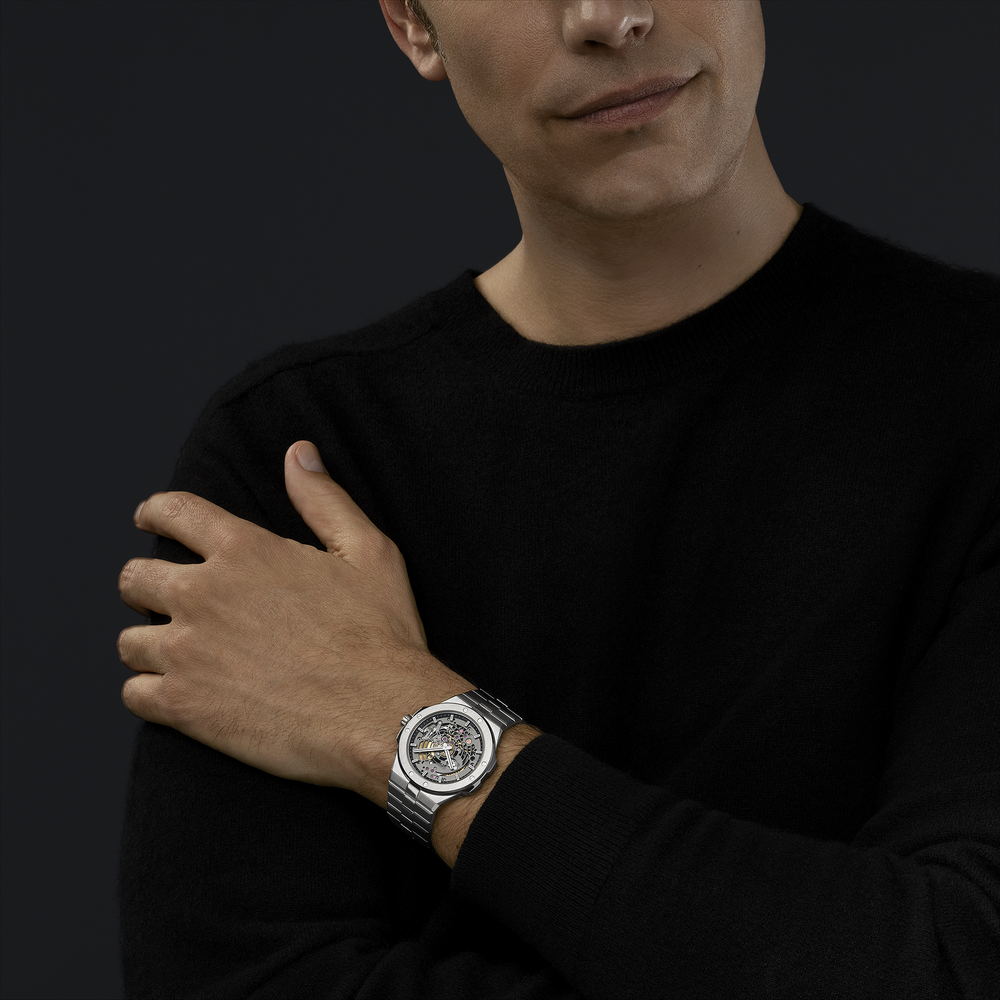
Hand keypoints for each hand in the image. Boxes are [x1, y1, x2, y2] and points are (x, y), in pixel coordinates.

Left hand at [117, 440, 469, 804]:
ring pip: (129, 640)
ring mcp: (187, 652)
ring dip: (148, 643)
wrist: (378, 712)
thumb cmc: (379, 633)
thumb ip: (324, 500)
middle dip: (145, 584)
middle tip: (170, 601)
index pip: (172, 512)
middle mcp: (203, 594)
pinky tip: (178, 693)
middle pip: (134, 578)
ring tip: (176, 653)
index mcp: (244, 550)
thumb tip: (299, 453)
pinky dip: (149, 692)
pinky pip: (132, 693)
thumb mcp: (367, 551)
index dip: (154, 512)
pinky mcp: (183, 705)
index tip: (148, 520)